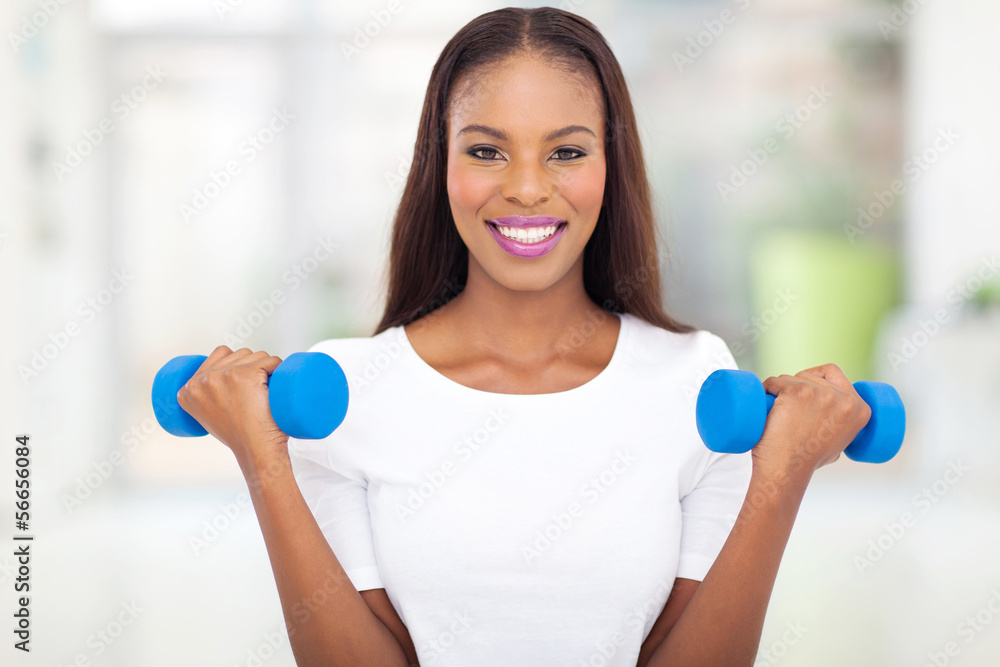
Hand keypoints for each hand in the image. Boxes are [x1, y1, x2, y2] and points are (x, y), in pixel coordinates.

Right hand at [176, 345, 287, 465]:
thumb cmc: (240, 435)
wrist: (256, 452)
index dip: (238, 364)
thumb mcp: (209, 414)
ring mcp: (223, 376)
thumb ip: (206, 396)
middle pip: (239, 354)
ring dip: (266, 369)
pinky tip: (277, 384)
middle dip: (253, 367)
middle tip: (257, 394)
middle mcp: (202, 381)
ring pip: (255, 356)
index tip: (246, 383)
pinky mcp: (245, 375)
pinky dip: (279, 369)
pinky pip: (270, 361)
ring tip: (265, 393)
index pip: (220, 354)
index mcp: (187, 390)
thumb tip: (218, 377)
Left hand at [753, 363, 872, 481]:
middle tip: (788, 412)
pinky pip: (775, 381)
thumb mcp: (839, 442)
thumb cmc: (807, 460)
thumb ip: (842, 425)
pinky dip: (767, 390)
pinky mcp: (797, 392)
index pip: (834, 373)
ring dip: (780, 391)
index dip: (815, 379)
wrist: (787, 472)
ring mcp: (821, 394)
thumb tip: (834, 414)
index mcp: (861, 409)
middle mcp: (845, 399)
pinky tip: (765, 403)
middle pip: (810, 375)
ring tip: (778, 415)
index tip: (803, 394)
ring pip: (791, 378)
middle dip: (796, 387)